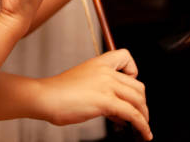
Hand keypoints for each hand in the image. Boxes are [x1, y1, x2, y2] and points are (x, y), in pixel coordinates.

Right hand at [36, 49, 151, 140]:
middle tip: (137, 116)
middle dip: (141, 103)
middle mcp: (105, 71)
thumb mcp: (83, 83)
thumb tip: (118, 111)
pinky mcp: (106, 101)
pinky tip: (143, 134)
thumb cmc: (58, 93)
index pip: (125, 56)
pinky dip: (142, 126)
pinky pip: (133, 114)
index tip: (128, 87)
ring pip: (138, 100)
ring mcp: (107, 85)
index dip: (133, 71)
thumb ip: (101, 91)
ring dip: (144, 117)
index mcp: (98, 63)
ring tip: (142, 129)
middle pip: (138, 85)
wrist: (45, 97)